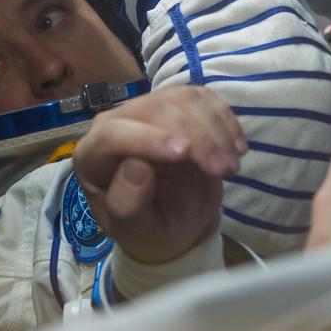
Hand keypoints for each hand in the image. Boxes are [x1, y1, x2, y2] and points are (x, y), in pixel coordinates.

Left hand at [72, 87, 246, 264]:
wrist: (175, 218)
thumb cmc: (149, 227)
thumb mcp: (136, 231)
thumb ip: (127, 205)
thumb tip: (135, 167)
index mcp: (93, 157)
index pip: (112, 135)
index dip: (146, 139)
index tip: (183, 153)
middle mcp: (116, 124)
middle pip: (154, 110)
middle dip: (195, 136)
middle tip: (223, 170)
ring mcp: (148, 109)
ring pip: (182, 99)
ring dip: (214, 130)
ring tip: (231, 167)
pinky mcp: (178, 104)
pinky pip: (202, 98)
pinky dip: (224, 120)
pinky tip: (237, 147)